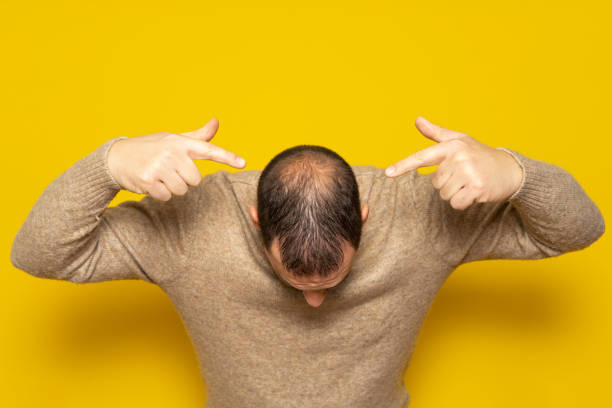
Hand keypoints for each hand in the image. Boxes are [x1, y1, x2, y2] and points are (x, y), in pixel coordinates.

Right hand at [107, 118, 245, 200]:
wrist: (117, 157)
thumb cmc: (150, 148)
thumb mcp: (174, 140)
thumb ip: (197, 137)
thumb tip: (216, 122)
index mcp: (181, 143)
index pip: (209, 150)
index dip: (228, 157)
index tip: (243, 163)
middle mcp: (172, 152)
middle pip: (195, 180)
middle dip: (184, 180)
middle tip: (169, 171)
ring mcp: (159, 166)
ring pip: (182, 190)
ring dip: (171, 188)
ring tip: (159, 176)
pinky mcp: (148, 179)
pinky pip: (166, 196)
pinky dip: (159, 193)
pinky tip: (150, 182)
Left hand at [385, 116, 522, 210]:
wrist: (511, 170)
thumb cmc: (480, 155)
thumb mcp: (459, 141)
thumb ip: (436, 133)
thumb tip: (417, 119)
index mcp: (451, 146)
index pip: (422, 157)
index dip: (403, 165)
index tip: (388, 173)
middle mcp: (458, 157)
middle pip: (435, 183)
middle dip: (448, 184)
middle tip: (465, 175)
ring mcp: (468, 172)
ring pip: (444, 194)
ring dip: (456, 193)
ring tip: (470, 182)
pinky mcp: (477, 187)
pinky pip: (456, 203)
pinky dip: (464, 203)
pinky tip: (475, 192)